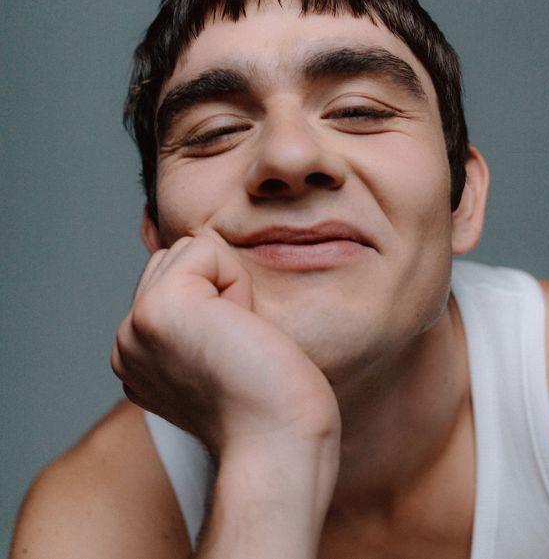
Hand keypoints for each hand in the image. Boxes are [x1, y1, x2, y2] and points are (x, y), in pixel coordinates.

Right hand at [111, 232, 339, 453]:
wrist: (278, 443)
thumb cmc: (269, 404)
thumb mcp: (217, 356)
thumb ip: (195, 319)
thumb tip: (204, 265)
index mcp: (137, 358)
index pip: (172, 281)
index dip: (217, 303)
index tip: (231, 356)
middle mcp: (127, 344)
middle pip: (176, 260)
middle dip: (218, 287)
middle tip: (236, 346)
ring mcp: (135, 326)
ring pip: (189, 252)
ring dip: (227, 285)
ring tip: (236, 340)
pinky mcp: (160, 308)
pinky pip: (205, 249)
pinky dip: (236, 281)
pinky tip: (239, 328)